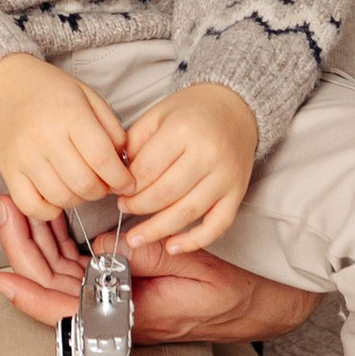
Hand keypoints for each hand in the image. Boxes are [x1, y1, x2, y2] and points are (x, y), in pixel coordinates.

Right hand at [0, 47, 131, 223]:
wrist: (5, 85)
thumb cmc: (50, 90)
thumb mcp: (88, 96)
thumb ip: (111, 128)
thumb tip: (123, 163)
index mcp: (69, 114)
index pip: (102, 158)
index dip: (121, 178)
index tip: (127, 182)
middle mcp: (44, 136)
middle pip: (84, 183)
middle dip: (102, 190)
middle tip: (104, 183)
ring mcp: (23, 156)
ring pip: (61, 198)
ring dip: (79, 200)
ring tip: (81, 185)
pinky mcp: (7, 170)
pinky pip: (31, 206)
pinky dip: (50, 209)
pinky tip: (57, 195)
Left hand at [0, 197, 317, 345]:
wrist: (255, 302)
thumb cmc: (229, 288)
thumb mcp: (192, 267)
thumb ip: (145, 258)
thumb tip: (101, 248)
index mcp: (129, 316)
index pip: (65, 312)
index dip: (28, 296)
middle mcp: (114, 312)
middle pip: (50, 286)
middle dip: (21, 248)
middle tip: (4, 207)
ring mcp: (115, 299)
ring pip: (58, 273)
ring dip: (35, 241)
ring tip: (16, 204)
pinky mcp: (120, 285)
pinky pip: (77, 267)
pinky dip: (58, 241)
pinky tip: (48, 215)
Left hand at [120, 80, 259, 254]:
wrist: (235, 108)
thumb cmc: (191, 111)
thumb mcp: (158, 114)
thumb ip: (136, 142)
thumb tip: (118, 174)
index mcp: (183, 130)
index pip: (147, 169)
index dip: (127, 185)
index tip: (116, 191)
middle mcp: (208, 154)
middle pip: (165, 193)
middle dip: (138, 207)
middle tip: (123, 209)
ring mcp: (225, 176)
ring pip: (187, 213)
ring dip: (158, 230)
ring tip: (136, 238)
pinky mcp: (238, 193)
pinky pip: (217, 225)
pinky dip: (195, 241)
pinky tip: (173, 247)